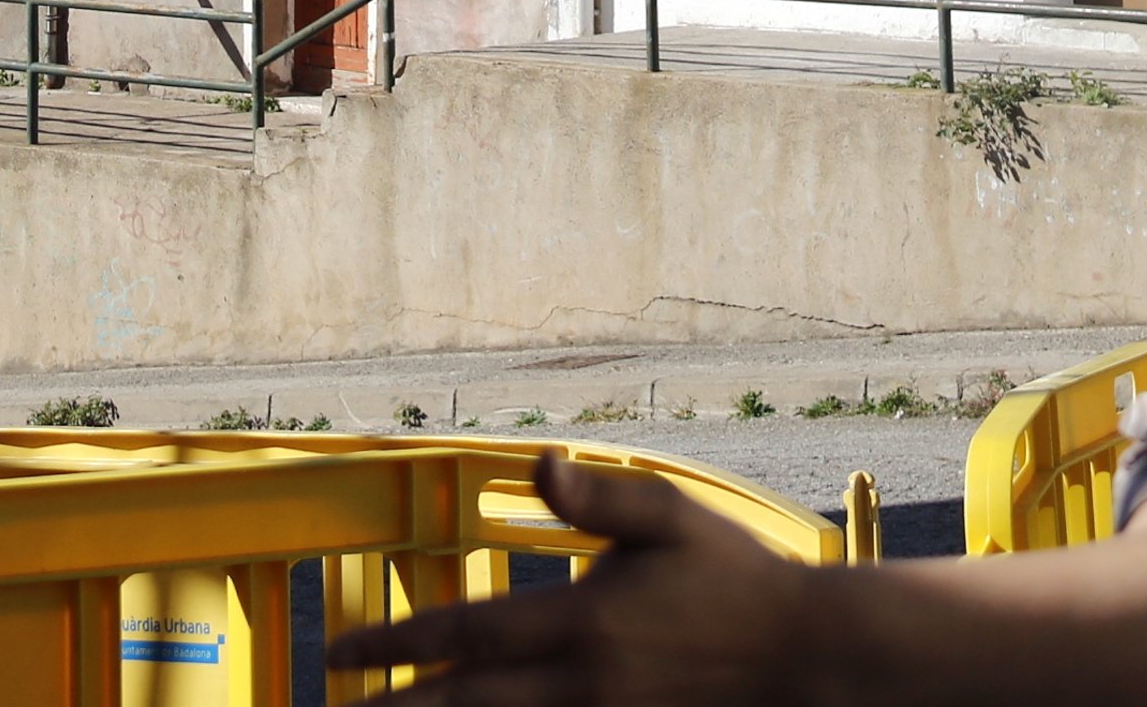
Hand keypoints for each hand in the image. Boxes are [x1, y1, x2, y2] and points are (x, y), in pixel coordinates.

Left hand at [323, 452, 832, 706]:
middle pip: (466, 704)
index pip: (467, 636)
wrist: (802, 657)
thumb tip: (541, 463)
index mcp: (582, 624)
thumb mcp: (671, 515)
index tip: (345, 653)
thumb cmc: (733, 576)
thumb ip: (599, 497)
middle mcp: (581, 685)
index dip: (399, 644)